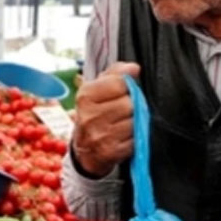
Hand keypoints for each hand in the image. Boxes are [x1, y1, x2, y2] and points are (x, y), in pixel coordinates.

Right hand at [71, 62, 139, 176]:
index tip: (123, 92)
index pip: (119, 83)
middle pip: (129, 104)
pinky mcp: (110, 152)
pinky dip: (133, 139)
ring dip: (134, 123)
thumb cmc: (95, 114)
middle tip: (122, 112)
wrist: (84, 150)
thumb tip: (134, 68)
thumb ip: (116, 74)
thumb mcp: (98, 90)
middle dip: (131, 106)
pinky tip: (123, 138)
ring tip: (122, 124)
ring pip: (134, 122)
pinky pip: (135, 140)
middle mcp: (89, 116)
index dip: (127, 87)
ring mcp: (99, 136)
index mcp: (85, 96)